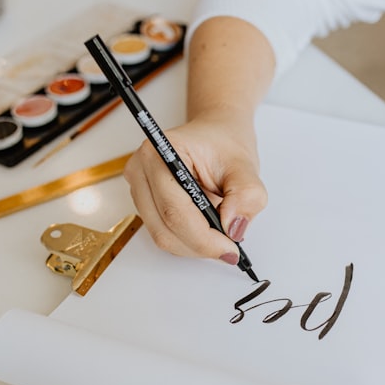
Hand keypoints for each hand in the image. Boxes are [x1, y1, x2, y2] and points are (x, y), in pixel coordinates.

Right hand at [124, 113, 267, 263]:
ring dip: (194, 244)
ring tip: (219, 232)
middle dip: (200, 245)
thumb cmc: (224, 144)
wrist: (216, 135)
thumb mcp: (246, 167)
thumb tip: (232, 228)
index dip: (203, 237)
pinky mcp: (144, 203)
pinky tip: (207, 229)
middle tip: (229, 248)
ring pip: (162, 236)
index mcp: (162, 152)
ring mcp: (138, 188)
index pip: (175, 209)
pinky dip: (188, 240)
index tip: (230, 249)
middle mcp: (141, 170)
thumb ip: (246, 196)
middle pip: (165, 228)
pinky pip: (163, 233)